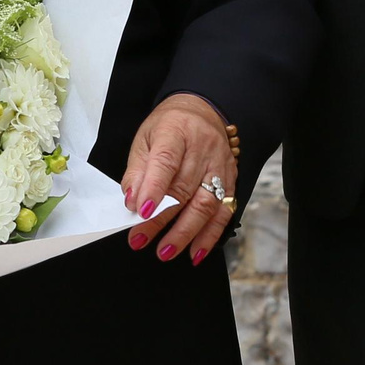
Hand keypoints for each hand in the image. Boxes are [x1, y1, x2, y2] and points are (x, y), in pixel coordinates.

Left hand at [121, 93, 235, 266]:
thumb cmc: (170, 127)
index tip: (140, 210)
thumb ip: (137, 170)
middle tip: (139, 239)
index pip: (166, 160)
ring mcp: (220, 166)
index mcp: (176, 130)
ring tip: (165, 251)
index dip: (153, 187)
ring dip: (184, 233)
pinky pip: (223, 213)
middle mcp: (202, 148)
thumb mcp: (145, 138)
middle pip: (183, 188)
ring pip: (205, 204)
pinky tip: (196, 252)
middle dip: (160, 219)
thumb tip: (132, 200)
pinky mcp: (232, 182)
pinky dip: (209, 236)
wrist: (203, 112)